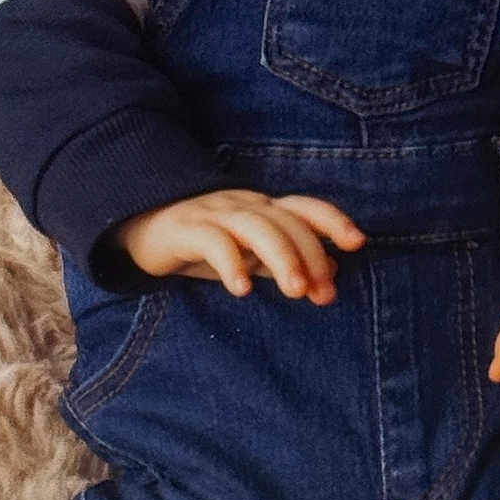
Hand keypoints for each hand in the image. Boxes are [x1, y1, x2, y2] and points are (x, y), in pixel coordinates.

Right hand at [112, 189, 366, 302]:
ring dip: (281, 258)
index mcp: (262, 209)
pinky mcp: (185, 229)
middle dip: (309, 255)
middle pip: (284, 222)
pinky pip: (213, 242)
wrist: (142, 227)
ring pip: (256, 227)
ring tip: (296, 292)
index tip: (357, 243)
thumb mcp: (249, 253)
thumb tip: (332, 274)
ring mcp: (214, 214)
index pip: (304, 207)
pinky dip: (231, 264)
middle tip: (322, 294)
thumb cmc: (204, 242)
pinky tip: (241, 290)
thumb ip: (287, 262)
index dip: (332, 220)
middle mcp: (243, 205)